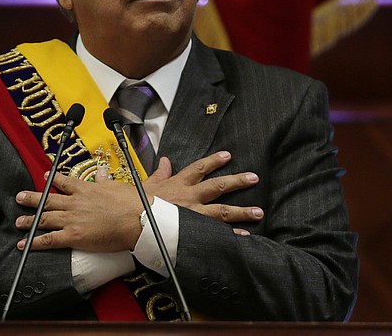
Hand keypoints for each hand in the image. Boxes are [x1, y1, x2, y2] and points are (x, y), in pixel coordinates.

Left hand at [14, 167, 143, 251]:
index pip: (64, 182)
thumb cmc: (131, 204)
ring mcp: (72, 219)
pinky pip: (49, 240)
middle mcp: (75, 202)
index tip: (45, 177)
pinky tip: (24, 244)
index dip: (53, 179)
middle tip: (19, 198)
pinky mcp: (73, 236)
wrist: (137, 220)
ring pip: (44, 218)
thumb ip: (105, 180)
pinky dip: (34, 242)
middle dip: (32, 199)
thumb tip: (102, 172)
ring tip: (19, 222)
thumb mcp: (117, 186)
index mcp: (86, 189)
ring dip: (29, 221)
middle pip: (48, 200)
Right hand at [144, 151, 262, 232]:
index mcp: (179, 183)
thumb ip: (160, 173)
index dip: (214, 161)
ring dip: (242, 211)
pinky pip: (216, 232)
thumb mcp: (148, 183)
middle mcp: (190, 196)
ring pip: (222, 210)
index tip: (227, 156)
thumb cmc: (138, 203)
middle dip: (237, 181)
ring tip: (258, 211)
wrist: (134, 219)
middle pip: (218, 186)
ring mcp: (194, 213)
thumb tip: (165, 161)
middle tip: (253, 178)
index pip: (199, 168)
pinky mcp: (194, 230)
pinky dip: (231, 234)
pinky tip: (244, 236)